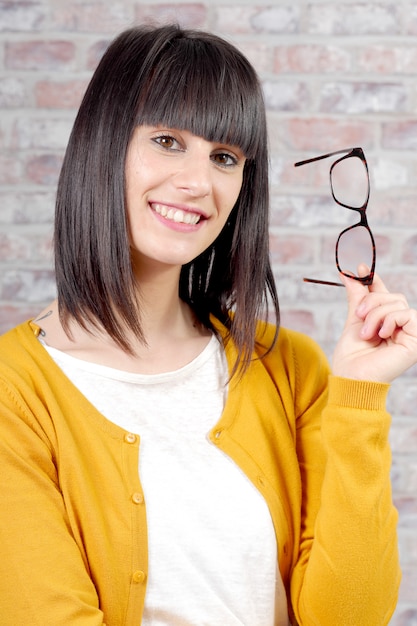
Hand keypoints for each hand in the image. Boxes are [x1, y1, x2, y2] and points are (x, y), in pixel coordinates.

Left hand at [332, 265, 416, 382]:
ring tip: (367, 334)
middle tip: (359, 315)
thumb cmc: (351, 358)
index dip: (374, 280)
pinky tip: (381, 334)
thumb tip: (351, 274)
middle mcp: (399, 327)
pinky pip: (407, 314)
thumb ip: (357, 298)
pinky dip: (390, 320)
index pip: (384, 294)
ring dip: (376, 314)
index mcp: (385, 322)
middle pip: (392, 296)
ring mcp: (409, 333)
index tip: (358, 268)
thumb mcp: (353, 321)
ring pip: (398, 303)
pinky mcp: (416, 340)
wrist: (352, 378)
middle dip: (372, 301)